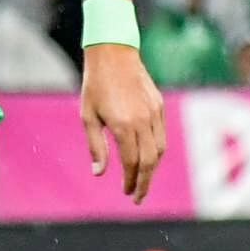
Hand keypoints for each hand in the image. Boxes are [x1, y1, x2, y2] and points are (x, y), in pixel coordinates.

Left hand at [77, 42, 165, 203]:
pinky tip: (147, 156)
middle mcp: (143, 121)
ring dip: (152, 168)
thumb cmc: (96, 86)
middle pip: (150, 162)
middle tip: (137, 197)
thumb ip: (96, 146)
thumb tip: (99, 173)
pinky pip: (161, 135)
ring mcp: (154, 113)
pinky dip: (156, 150)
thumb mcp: (88, 117)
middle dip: (145, 182)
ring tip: (142, 178)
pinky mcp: (159, 106)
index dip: (131, 181)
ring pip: (160, 149)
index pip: (132, 163)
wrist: (113, 54)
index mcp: (123, 126)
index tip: (126, 192)